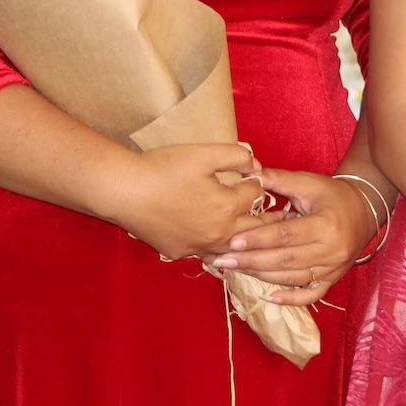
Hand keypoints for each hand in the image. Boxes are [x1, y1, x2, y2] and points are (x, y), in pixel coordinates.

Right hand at [100, 143, 265, 261]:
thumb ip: (237, 156)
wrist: (124, 191)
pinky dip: (218, 248)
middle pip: (254, 230)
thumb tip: (256, 166)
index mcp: (227, 207)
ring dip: (247, 241)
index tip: (262, 182)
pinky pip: (206, 253)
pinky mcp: (179, 252)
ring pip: (233, 248)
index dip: (258, 185)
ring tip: (258, 235)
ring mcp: (198, 246)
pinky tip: (222, 245)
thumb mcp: (204, 153)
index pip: (256, 197)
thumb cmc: (163, 168)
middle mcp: (217, 233)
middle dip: (268, 221)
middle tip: (281, 217)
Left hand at [211, 169, 380, 305]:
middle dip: (251, 261)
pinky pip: (311, 294)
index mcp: (326, 224)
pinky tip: (270, 298)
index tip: (232, 241)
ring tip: (235, 270)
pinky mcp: (333, 279)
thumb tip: (249, 176)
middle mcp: (332, 250)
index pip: (286, 235)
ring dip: (261, 277)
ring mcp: (334, 268)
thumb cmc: (333, 195)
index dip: (258, 239)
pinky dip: (291, 299)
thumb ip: (280, 180)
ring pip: (292, 278)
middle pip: (285, 260)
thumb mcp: (309, 182)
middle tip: (223, 259)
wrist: (364, 210)